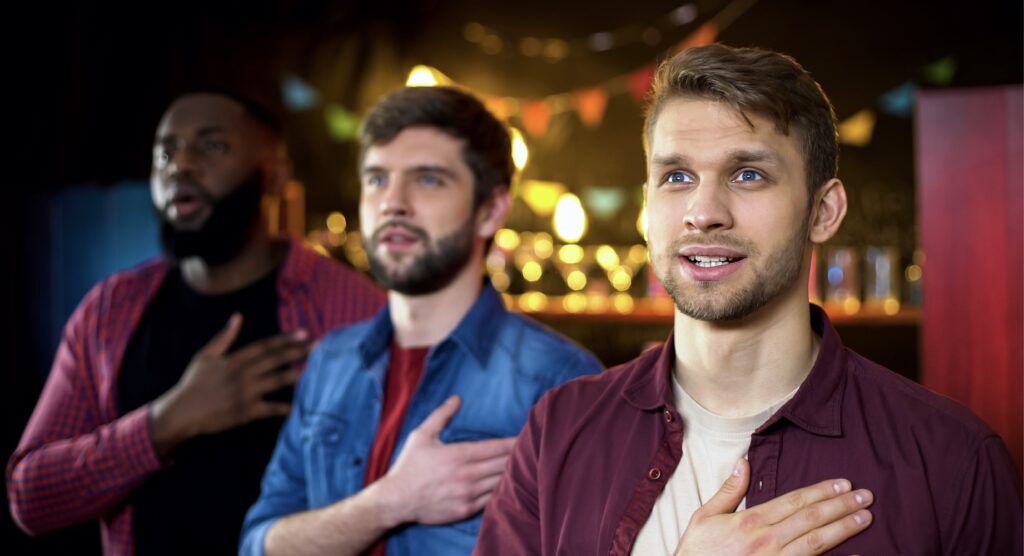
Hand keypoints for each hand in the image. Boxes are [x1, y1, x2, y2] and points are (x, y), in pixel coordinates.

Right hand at [150, 313, 310, 456]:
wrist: (182, 412)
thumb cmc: (193, 383)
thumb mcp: (205, 355)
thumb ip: (225, 337)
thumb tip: (238, 317)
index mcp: (234, 359)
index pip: (266, 346)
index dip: (286, 339)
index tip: (305, 333)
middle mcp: (242, 374)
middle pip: (276, 360)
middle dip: (299, 352)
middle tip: (319, 347)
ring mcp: (244, 393)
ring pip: (276, 381)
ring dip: (296, 375)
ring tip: (314, 369)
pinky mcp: (244, 412)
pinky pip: (269, 409)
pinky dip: (283, 408)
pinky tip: (298, 406)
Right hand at [375, 396, 515, 526]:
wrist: (397, 500)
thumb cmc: (409, 465)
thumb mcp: (422, 435)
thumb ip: (441, 415)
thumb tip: (457, 398)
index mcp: (459, 455)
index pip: (497, 447)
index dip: (515, 442)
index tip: (527, 436)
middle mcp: (467, 475)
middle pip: (503, 464)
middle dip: (519, 456)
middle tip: (533, 449)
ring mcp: (468, 494)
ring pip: (501, 482)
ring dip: (514, 474)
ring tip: (528, 466)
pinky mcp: (466, 510)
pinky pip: (492, 499)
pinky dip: (503, 491)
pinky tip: (511, 485)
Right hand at [674, 458, 872, 555]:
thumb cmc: (697, 553)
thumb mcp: (704, 517)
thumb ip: (728, 491)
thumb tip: (743, 463)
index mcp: (750, 522)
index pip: (794, 502)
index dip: (821, 492)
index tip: (842, 484)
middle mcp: (767, 542)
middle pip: (811, 519)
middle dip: (841, 506)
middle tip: (866, 496)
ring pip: (816, 543)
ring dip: (844, 529)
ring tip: (865, 518)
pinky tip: (853, 554)